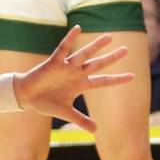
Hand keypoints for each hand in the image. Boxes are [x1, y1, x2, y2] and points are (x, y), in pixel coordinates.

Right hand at [12, 26, 132, 132]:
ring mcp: (66, 67)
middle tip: (126, 50)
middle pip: (97, 64)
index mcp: (81, 85)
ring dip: (96, 46)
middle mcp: (76, 73)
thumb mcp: (66, 113)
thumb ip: (81, 120)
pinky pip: (63, 48)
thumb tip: (96, 131)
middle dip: (111, 58)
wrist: (27, 97)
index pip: (103, 81)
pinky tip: (78, 28)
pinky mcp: (54, 62)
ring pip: (84, 54)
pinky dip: (70, 38)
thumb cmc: (46, 103)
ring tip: (109, 37)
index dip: (117, 79)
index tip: (132, 76)